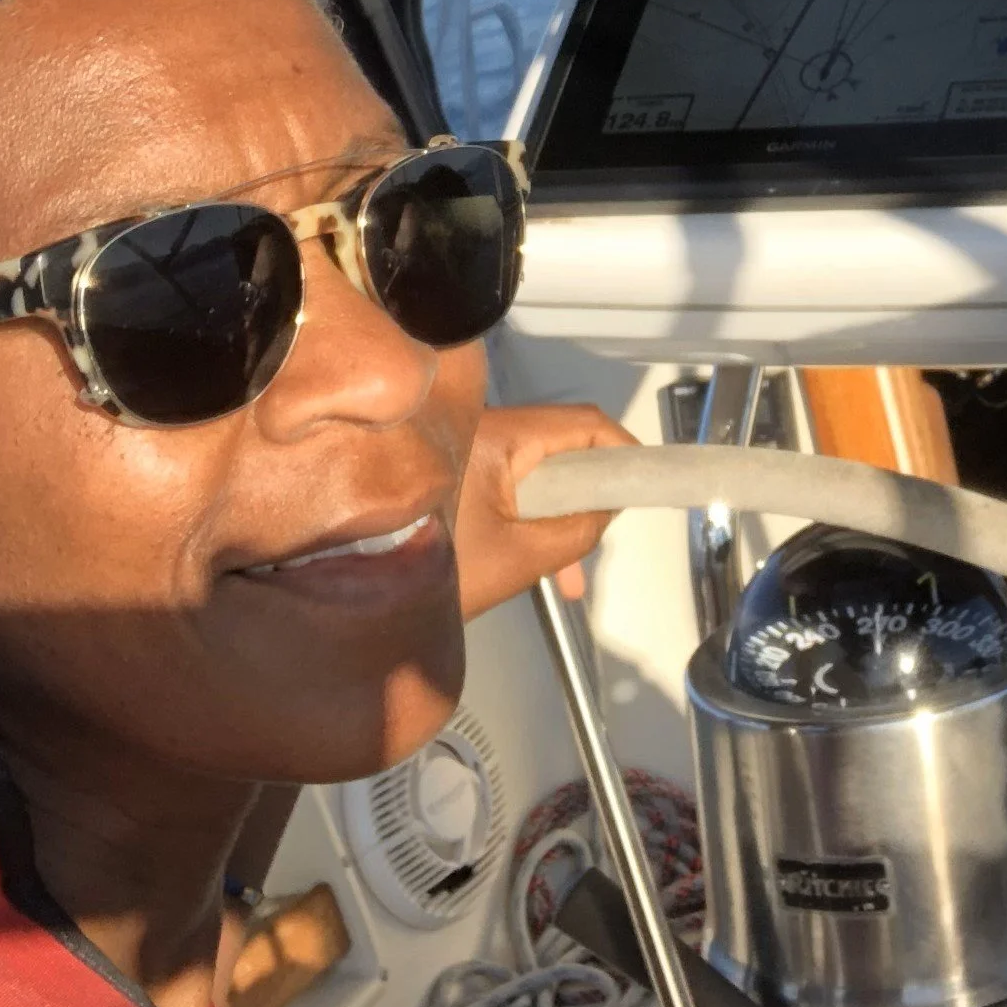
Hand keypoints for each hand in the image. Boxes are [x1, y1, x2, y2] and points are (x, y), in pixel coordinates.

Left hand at [453, 403, 635, 617]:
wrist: (360, 583)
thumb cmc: (443, 567)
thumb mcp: (520, 558)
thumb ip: (574, 532)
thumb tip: (607, 512)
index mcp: (500, 437)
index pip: (581, 422)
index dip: (621, 447)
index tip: (646, 481)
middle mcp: (486, 431)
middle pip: (561, 446)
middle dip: (590, 493)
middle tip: (604, 534)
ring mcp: (470, 452)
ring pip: (538, 473)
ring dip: (562, 515)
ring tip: (572, 576)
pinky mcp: (461, 475)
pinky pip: (513, 487)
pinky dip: (534, 520)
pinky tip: (546, 570)